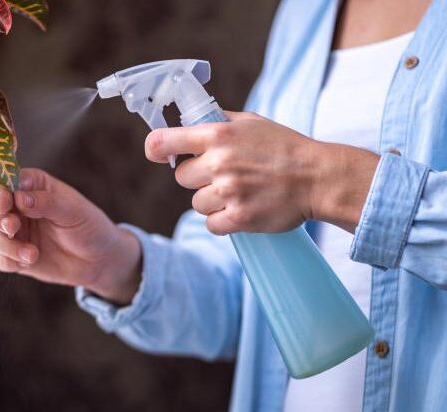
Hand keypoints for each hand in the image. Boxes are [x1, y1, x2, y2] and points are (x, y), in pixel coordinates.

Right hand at [0, 168, 141, 304]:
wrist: (98, 260)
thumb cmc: (88, 226)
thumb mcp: (73, 210)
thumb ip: (46, 202)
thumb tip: (19, 198)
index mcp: (33, 187)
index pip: (7, 182)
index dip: (1, 192)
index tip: (6, 204)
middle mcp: (18, 207)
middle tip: (13, 228)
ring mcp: (15, 233)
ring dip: (6, 245)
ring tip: (32, 254)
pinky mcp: (14, 256)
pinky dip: (8, 261)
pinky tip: (29, 262)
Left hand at [144, 111, 379, 233]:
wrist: (318, 177)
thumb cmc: (284, 147)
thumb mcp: (250, 123)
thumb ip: (216, 123)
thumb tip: (185, 123)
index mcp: (218, 135)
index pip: (164, 142)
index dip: (156, 149)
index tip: (157, 154)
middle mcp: (219, 162)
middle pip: (182, 177)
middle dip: (198, 178)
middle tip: (224, 175)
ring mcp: (229, 191)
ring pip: (196, 203)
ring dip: (212, 201)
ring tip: (239, 192)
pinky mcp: (239, 217)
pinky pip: (211, 224)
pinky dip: (222, 221)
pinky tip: (240, 210)